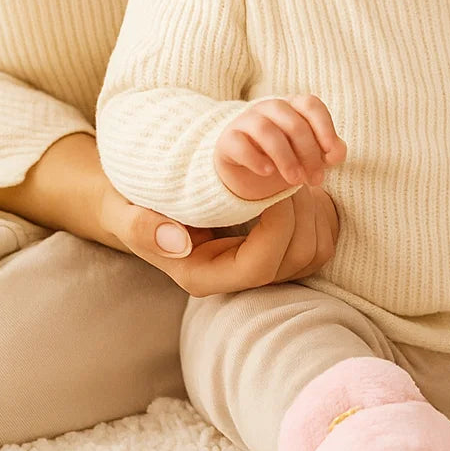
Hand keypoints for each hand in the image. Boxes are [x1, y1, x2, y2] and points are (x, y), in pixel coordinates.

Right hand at [100, 179, 339, 296]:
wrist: (153, 202)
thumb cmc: (137, 207)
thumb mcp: (127, 215)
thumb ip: (143, 229)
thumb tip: (177, 241)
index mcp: (206, 277)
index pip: (260, 266)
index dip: (277, 225)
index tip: (273, 184)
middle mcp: (241, 280)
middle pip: (297, 257)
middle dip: (301, 210)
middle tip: (292, 170)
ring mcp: (267, 268)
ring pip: (316, 249)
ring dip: (315, 207)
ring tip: (297, 173)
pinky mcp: (286, 251)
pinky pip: (322, 238)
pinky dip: (322, 209)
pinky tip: (304, 182)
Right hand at [215, 95, 346, 200]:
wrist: (247, 175)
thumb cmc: (286, 159)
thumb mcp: (311, 157)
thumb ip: (328, 152)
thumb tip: (338, 152)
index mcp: (293, 106)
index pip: (311, 105)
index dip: (325, 128)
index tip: (333, 155)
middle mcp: (269, 108)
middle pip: (293, 123)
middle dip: (309, 153)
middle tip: (315, 179)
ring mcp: (246, 121)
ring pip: (267, 131)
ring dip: (286, 158)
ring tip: (296, 181)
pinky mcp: (227, 140)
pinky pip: (240, 144)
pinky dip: (256, 159)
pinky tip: (268, 172)